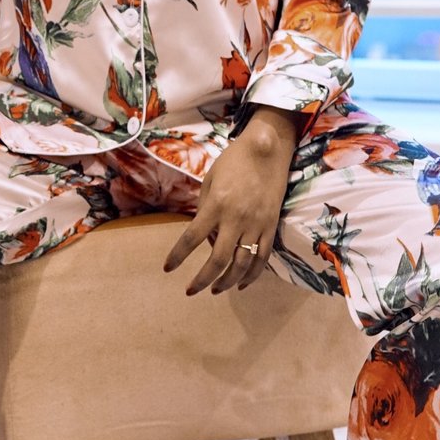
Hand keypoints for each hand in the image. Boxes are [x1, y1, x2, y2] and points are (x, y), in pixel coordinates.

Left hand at [163, 108, 297, 294]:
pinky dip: (252, 275)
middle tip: (190, 290)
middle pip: (218, 259)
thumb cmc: (233, 161)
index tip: (168, 269)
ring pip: (242, 264)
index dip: (177, 257)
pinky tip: (241, 284)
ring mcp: (256, 224)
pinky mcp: (271, 226)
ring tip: (215, 290)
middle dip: (202, 280)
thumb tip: (206, 237)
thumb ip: (205, 210)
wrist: (267, 149)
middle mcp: (236, 218)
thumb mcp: (210, 180)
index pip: (191, 238)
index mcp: (216, 205)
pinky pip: (262, 258)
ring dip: (226, 282)